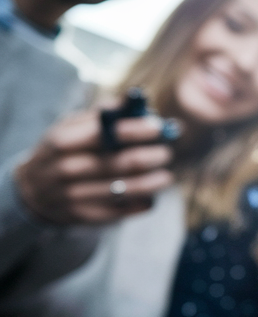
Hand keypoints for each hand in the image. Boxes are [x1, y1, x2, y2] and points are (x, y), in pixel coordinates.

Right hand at [14, 109, 173, 223]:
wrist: (31, 192)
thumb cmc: (60, 151)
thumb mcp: (68, 127)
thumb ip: (101, 114)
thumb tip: (134, 100)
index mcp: (63, 142)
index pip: (110, 133)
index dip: (141, 129)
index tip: (161, 127)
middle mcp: (68, 169)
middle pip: (126, 163)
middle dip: (155, 156)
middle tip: (166, 152)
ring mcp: (76, 196)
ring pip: (130, 189)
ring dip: (156, 180)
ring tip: (165, 174)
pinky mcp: (87, 216)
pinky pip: (127, 209)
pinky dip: (145, 200)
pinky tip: (149, 193)